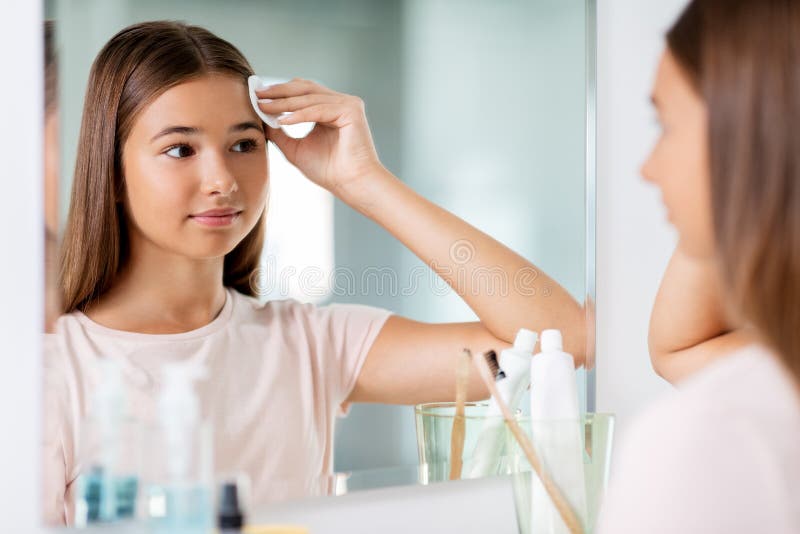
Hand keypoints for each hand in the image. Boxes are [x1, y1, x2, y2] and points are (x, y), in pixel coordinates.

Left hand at [255, 78, 384, 197]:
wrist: (351, 184)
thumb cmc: (329, 171)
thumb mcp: (295, 148)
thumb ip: (279, 133)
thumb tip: (259, 119)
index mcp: (329, 108)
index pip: (301, 92)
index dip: (279, 92)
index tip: (256, 96)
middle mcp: (340, 102)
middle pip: (305, 88)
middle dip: (279, 91)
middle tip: (257, 94)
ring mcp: (347, 104)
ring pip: (310, 98)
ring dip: (284, 102)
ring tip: (264, 106)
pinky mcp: (351, 110)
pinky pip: (319, 109)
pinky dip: (299, 114)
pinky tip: (282, 120)